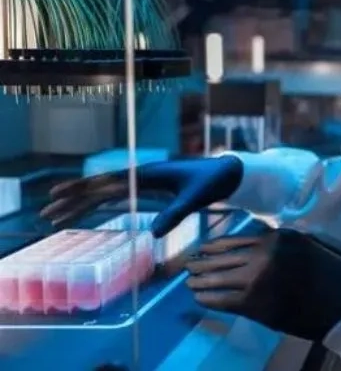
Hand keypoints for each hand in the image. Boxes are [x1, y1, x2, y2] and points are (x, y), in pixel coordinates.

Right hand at [41, 156, 242, 234]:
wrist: (226, 173)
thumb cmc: (212, 182)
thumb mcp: (195, 198)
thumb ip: (176, 213)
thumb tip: (153, 233)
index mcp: (147, 174)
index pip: (107, 183)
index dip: (81, 190)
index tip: (58, 196)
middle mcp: (141, 175)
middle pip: (99, 188)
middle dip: (73, 200)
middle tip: (47, 214)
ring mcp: (143, 181)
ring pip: (105, 192)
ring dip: (82, 203)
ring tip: (58, 216)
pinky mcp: (149, 188)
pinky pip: (118, 195)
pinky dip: (99, 203)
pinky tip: (86, 210)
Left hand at [185, 229, 340, 340]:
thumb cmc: (335, 277)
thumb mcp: (308, 249)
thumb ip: (281, 247)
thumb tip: (252, 252)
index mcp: (280, 237)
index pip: (237, 240)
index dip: (215, 246)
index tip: (202, 249)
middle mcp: (267, 253)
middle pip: (224, 258)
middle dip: (202, 262)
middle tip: (187, 264)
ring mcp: (260, 279)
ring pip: (220, 278)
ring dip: (201, 280)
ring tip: (189, 280)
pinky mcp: (258, 304)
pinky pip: (224, 300)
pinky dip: (208, 298)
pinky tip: (199, 297)